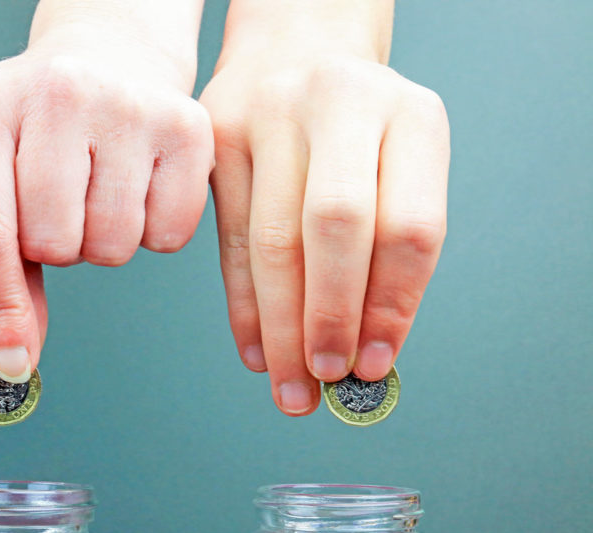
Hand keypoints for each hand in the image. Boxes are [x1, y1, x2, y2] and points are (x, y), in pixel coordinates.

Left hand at [0, 36, 213, 381]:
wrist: (109, 53)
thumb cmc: (39, 134)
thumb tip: (16, 361)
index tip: (12, 359)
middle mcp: (55, 94)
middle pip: (53, 246)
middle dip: (56, 247)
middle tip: (62, 201)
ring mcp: (126, 104)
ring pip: (112, 247)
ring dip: (104, 240)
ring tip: (99, 187)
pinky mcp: (188, 124)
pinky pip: (169, 236)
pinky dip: (154, 229)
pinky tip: (139, 183)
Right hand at [201, 53, 448, 414]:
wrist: (294, 53)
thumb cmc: (355, 133)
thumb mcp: (397, 166)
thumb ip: (389, 252)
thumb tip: (367, 358)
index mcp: (410, 114)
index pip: (408, 226)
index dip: (391, 305)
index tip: (373, 364)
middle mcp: (341, 104)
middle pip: (334, 228)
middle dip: (328, 317)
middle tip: (324, 379)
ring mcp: (270, 115)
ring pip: (272, 241)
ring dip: (281, 327)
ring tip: (290, 385)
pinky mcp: (215, 137)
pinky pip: (229, 241)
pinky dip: (244, 306)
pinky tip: (257, 350)